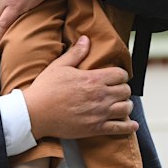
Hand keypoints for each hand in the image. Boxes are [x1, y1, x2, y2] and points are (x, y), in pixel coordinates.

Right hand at [23, 36, 137, 140]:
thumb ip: (76, 53)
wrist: (35, 114)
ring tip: (120, 104)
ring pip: (126, 108)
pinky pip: (120, 128)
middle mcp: (100, 96)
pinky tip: (131, 125)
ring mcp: (99, 113)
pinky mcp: (96, 128)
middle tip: (117, 90)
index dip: (120, 74)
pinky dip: (128, 126)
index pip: (120, 74)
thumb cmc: (45, 89)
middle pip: (126, 91)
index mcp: (93, 79)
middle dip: (123, 89)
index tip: (116, 77)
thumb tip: (86, 39)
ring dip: (125, 105)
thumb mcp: (59, 66)